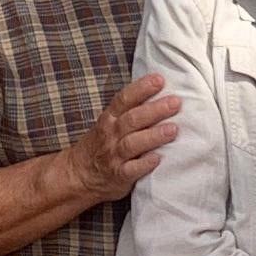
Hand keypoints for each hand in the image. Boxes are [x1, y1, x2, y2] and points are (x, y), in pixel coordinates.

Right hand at [64, 73, 181, 204]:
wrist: (79, 175)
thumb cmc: (101, 145)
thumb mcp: (109, 124)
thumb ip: (130, 111)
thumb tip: (160, 93)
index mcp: (109, 118)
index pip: (124, 99)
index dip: (142, 88)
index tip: (159, 80)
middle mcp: (111, 135)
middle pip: (132, 120)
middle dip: (155, 110)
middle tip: (175, 102)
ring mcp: (114, 156)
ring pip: (132, 143)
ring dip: (153, 136)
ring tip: (173, 129)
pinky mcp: (119, 176)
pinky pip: (131, 170)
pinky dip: (144, 164)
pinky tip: (158, 159)